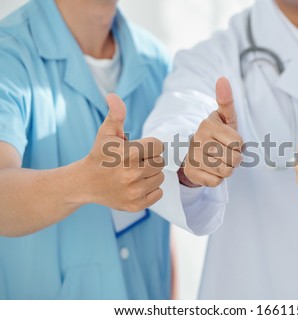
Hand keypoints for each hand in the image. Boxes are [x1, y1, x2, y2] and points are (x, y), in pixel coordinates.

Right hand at [82, 94, 164, 211]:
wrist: (85, 183)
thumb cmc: (100, 154)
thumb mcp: (106, 133)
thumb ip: (116, 114)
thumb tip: (113, 96)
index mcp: (127, 154)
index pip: (158, 145)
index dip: (149, 145)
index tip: (136, 149)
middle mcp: (131, 174)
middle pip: (160, 162)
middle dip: (149, 159)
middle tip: (133, 162)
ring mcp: (133, 192)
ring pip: (160, 177)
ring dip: (150, 174)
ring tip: (133, 173)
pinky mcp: (135, 205)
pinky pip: (158, 193)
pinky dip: (150, 189)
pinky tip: (135, 185)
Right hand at [182, 77, 242, 186]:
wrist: (198, 152)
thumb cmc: (218, 134)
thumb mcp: (225, 117)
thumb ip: (226, 100)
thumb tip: (222, 79)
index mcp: (207, 124)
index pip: (239, 143)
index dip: (239, 145)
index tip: (230, 140)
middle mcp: (198, 140)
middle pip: (234, 159)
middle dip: (235, 159)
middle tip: (226, 153)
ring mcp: (192, 157)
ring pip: (226, 172)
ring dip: (228, 169)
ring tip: (219, 161)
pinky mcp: (191, 173)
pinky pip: (216, 182)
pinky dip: (218, 179)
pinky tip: (211, 170)